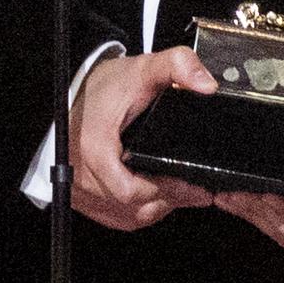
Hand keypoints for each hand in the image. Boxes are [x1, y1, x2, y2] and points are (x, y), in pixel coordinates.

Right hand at [65, 47, 217, 230]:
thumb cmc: (106, 86)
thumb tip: (206, 85)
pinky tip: (157, 194)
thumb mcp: (144, 68)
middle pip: (132, 207)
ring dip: (156, 206)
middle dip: (169, 198)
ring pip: (127, 216)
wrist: (76, 92)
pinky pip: (116, 216)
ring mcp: (80, 190)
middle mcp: (81, 175)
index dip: (163, 191)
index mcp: (94, 148)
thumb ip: (179, 66)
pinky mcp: (82, 197)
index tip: (190, 182)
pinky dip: (139, 209)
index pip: (129, 190)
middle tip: (196, 187)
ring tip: (181, 188)